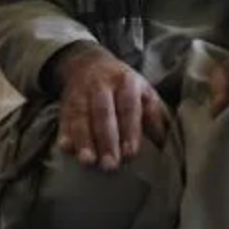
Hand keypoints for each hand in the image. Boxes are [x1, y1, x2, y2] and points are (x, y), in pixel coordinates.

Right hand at [53, 45, 167, 170]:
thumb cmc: (123, 86)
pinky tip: (66, 148)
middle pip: (103, 112)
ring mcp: (82, 92)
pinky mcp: (66, 102)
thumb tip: (164, 144)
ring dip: (84, 139)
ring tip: (88, 161)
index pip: (129, 107)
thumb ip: (154, 116)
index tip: (131, 153)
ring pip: (82, 116)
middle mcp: (102, 85)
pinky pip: (64, 117)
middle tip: (110, 165)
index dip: (130, 130)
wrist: (88, 62)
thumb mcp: (143, 92)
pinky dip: (64, 132)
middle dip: (106, 139)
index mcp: (127, 82)